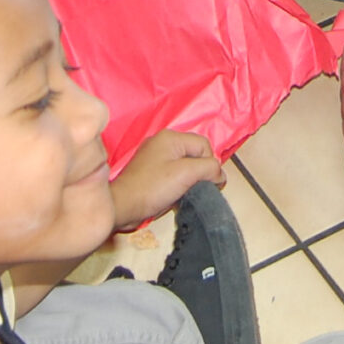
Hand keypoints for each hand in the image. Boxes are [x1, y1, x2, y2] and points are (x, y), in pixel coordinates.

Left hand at [107, 130, 221, 228]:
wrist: (123, 206)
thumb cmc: (153, 188)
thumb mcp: (186, 174)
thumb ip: (208, 168)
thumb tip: (220, 175)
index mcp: (171, 137)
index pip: (204, 145)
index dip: (209, 165)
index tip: (206, 184)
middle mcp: (163, 142)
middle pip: (195, 154)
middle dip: (200, 172)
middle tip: (195, 189)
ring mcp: (155, 156)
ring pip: (186, 165)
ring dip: (190, 180)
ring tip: (184, 193)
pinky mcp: (151, 171)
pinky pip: (175, 172)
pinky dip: (179, 183)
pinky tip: (175, 194)